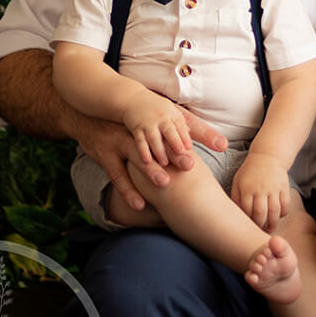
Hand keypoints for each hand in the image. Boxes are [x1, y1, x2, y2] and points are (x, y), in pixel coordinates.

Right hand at [81, 106, 226, 211]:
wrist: (91, 111)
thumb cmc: (136, 118)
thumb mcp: (160, 119)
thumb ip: (191, 131)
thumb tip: (224, 144)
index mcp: (153, 121)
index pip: (176, 131)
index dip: (190, 141)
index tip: (208, 151)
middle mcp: (138, 130)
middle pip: (159, 142)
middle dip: (174, 153)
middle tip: (191, 166)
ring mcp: (120, 141)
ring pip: (138, 155)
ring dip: (150, 169)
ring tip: (165, 183)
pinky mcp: (105, 154)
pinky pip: (117, 173)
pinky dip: (128, 189)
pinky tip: (140, 205)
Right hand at [122, 93, 192, 169]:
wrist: (132, 97)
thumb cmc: (155, 107)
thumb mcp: (169, 110)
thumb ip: (179, 123)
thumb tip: (190, 134)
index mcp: (171, 114)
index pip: (180, 125)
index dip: (185, 136)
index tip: (189, 147)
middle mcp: (161, 118)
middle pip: (169, 131)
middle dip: (175, 141)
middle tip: (180, 153)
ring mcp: (148, 123)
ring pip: (154, 138)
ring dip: (159, 151)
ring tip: (165, 163)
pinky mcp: (136, 128)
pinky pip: (140, 141)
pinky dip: (143, 151)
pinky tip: (147, 161)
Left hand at [232, 152, 290, 232]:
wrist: (267, 156)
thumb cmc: (250, 172)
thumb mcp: (237, 181)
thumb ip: (235, 197)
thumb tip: (236, 215)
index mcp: (246, 188)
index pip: (247, 211)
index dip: (248, 222)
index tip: (248, 228)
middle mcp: (260, 188)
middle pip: (261, 213)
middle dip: (260, 225)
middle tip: (260, 232)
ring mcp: (274, 188)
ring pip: (274, 211)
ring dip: (272, 223)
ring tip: (270, 229)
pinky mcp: (284, 187)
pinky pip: (285, 204)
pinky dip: (283, 213)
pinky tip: (278, 216)